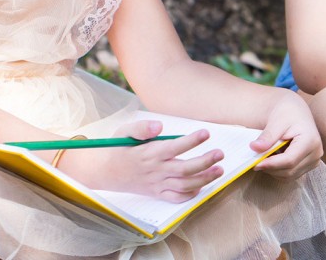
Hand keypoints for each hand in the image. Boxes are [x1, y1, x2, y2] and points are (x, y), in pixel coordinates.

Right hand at [61, 120, 223, 202]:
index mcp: (149, 153)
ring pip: (184, 185)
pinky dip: (190, 195)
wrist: (105, 171)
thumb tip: (159, 126)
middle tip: (220, 154)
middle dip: (205, 162)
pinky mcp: (157, 192)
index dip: (191, 141)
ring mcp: (157, 184)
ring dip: (204, 179)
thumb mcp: (125, 131)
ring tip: (219, 170)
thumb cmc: (119, 147)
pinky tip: (203, 186)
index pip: (174, 147)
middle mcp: (155, 170)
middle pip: (184, 169)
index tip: (206, 133)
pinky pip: (175, 198)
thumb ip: (142, 127)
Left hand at [250, 90, 323, 179]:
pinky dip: (279, 171)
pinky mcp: (309, 164)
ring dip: (274, 171)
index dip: (271, 164)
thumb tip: (254, 148)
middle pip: (290, 171)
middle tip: (255, 161)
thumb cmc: (288, 112)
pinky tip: (273, 159)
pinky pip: (292, 175)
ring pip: (290, 176)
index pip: (290, 160)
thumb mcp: (277, 120)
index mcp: (311, 140)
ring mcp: (314, 160)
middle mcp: (316, 153)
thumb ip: (267, 136)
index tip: (256, 164)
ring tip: (266, 157)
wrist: (296, 111)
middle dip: (271, 168)